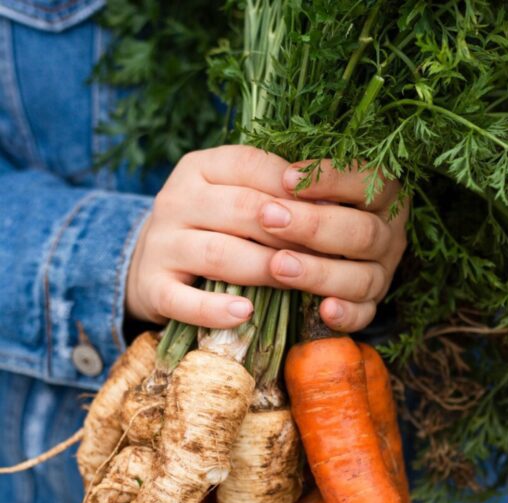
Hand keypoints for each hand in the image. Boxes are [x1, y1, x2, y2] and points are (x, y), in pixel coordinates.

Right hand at [125, 145, 407, 331]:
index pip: (254, 166)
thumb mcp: (241, 194)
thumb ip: (278, 191)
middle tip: (331, 252)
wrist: (152, 263)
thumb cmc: (218, 227)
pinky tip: (245, 313)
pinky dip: (213, 309)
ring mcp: (162, 244)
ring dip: (264, 269)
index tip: (337, 206)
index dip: (299, 188)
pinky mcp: (152, 287)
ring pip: (219, 253)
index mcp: (202, 167)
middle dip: (291, 233)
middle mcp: (177, 199)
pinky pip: (182, 299)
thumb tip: (335, 201)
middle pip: (243, 210)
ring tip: (298, 282)